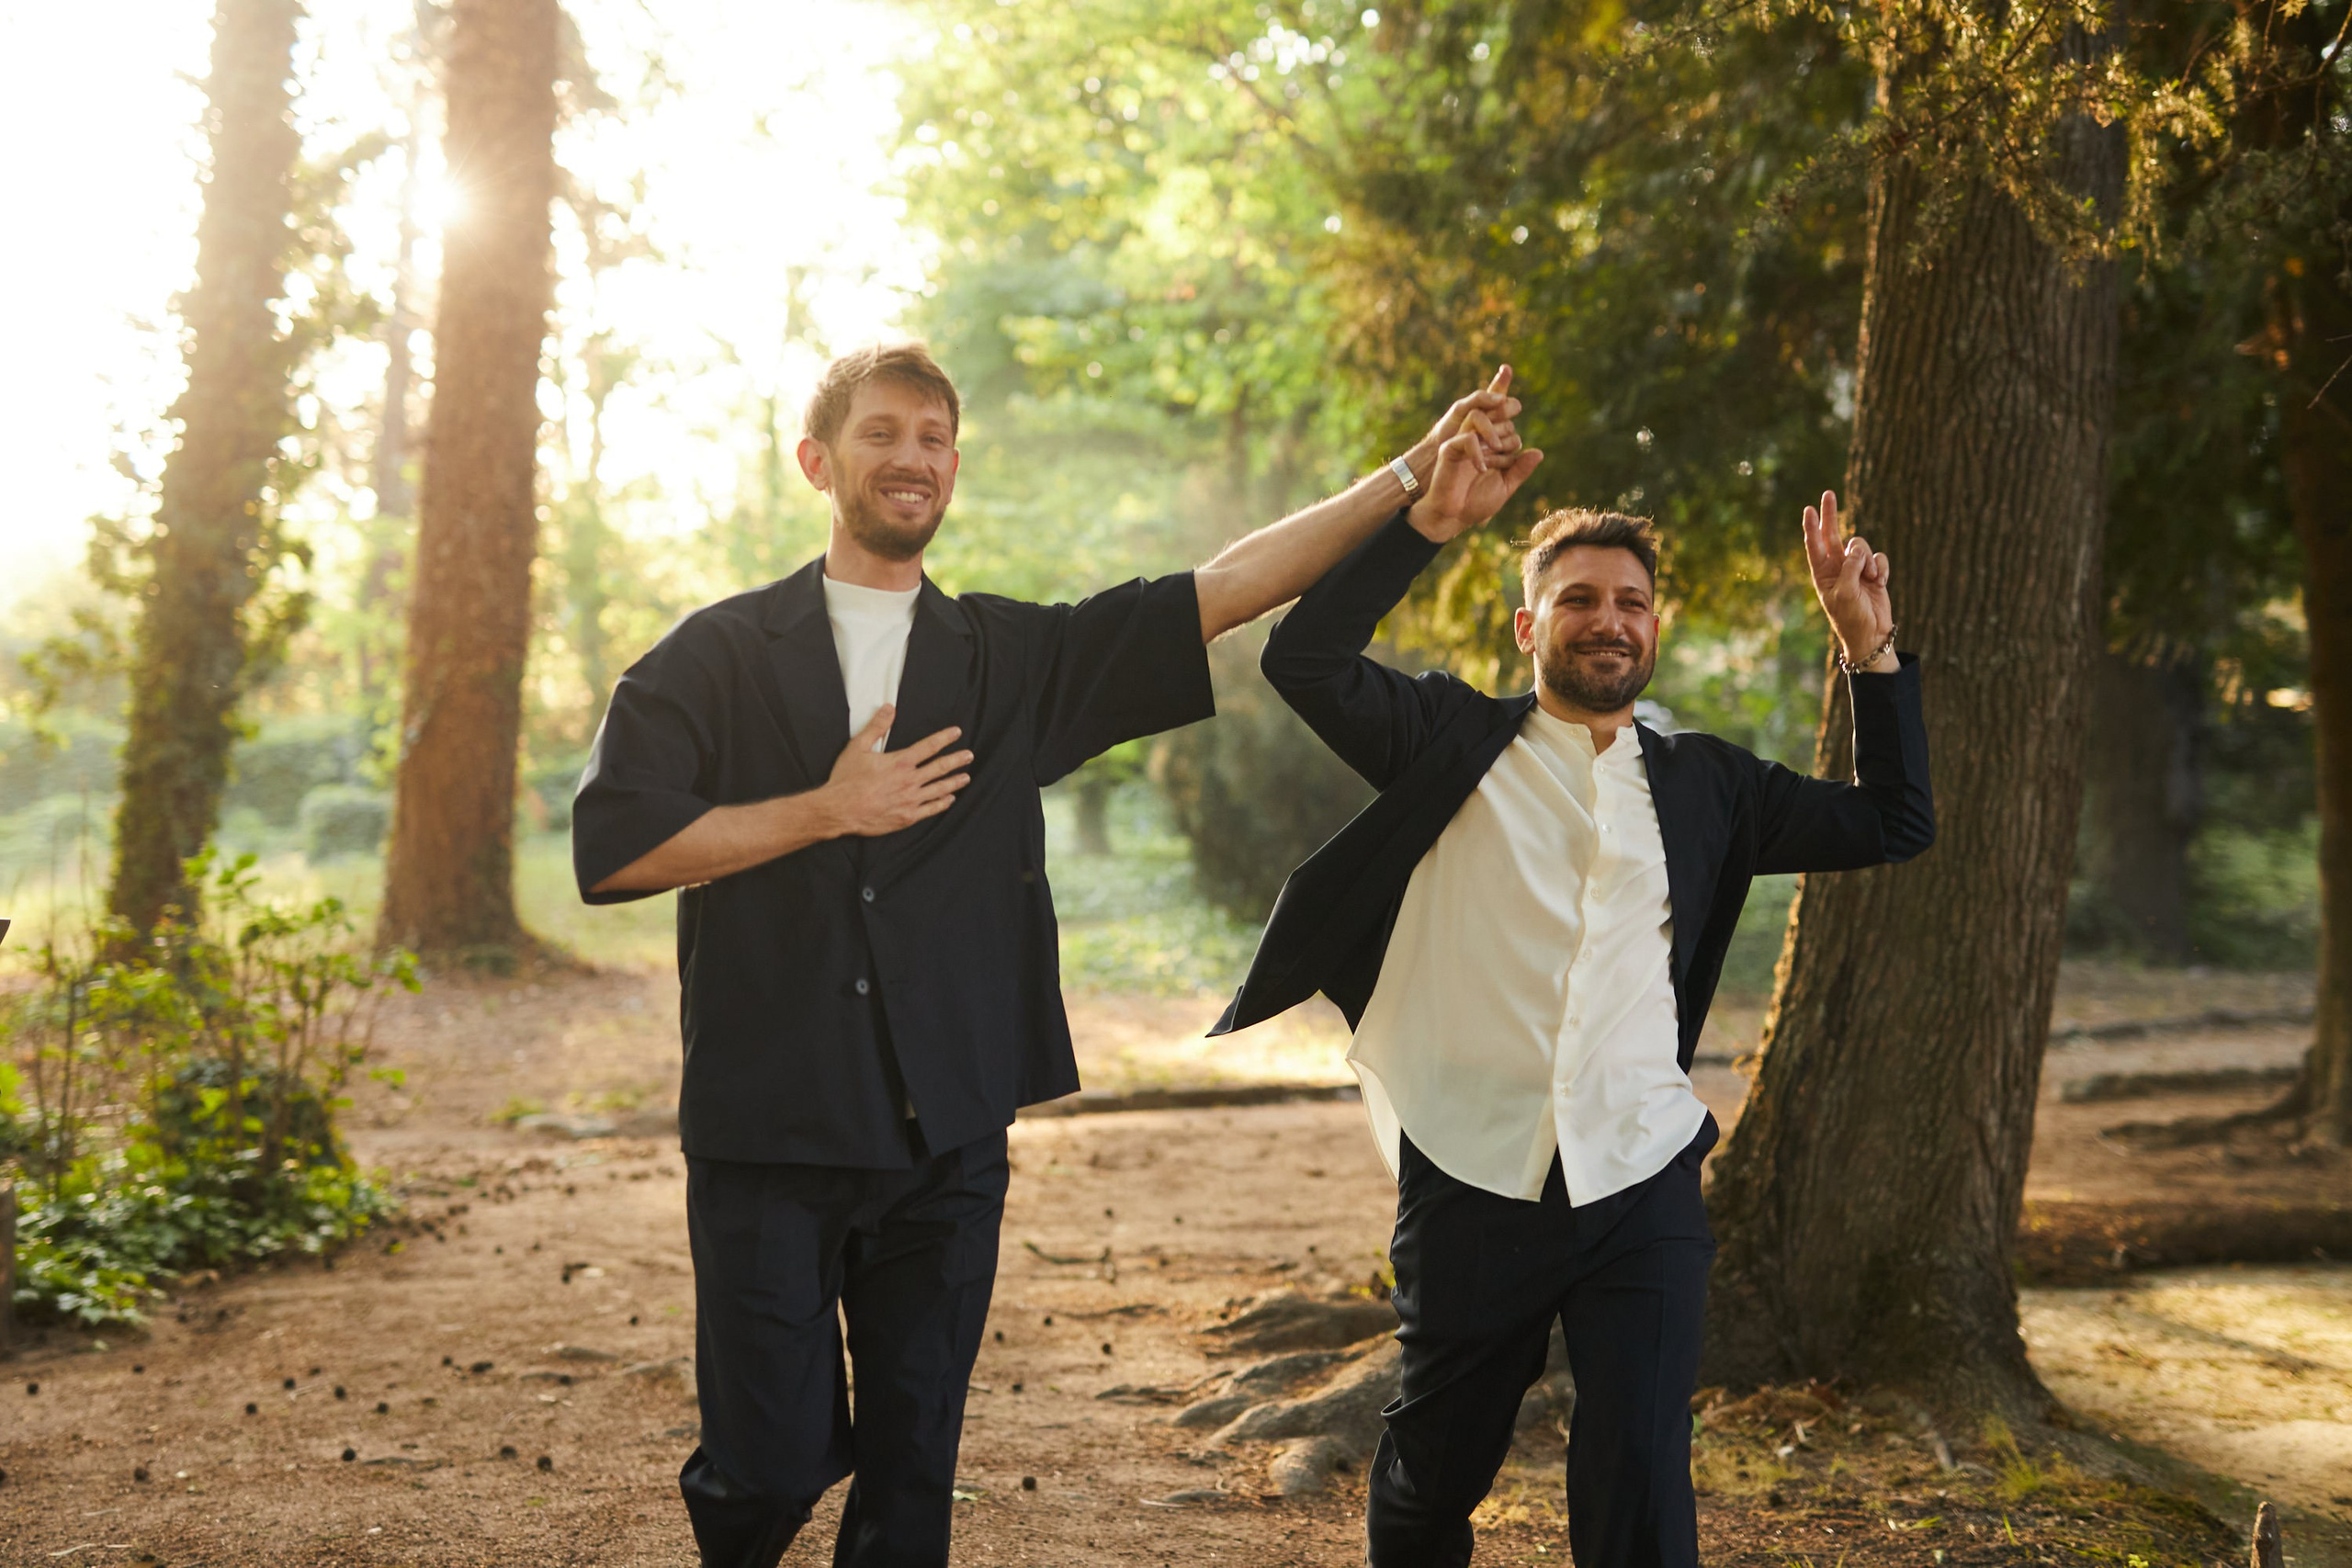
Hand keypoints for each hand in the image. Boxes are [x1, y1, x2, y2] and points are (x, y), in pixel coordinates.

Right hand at [821, 707, 971, 834]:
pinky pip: (930, 809)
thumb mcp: (858, 747)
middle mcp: (910, 781)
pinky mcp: (907, 816)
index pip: (929, 746)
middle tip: (969, 755)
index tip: (956, 733)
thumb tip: (889, 709)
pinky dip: (942, 803)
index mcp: (900, 762)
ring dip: (954, 782)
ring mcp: (910, 800)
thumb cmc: (847, 780)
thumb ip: (876, 727)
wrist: (840, 810)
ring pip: (939, 789)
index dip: (945, 738)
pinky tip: (949, 799)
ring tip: (965, 777)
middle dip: (956, 760)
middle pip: (940, 768)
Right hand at [1407, 364, 1544, 543]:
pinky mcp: (1449, 449)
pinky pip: (1468, 439)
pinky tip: (1482, 470)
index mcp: (1488, 441)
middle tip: (1503, 455)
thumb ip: (1520, 470)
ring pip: (1480, 417)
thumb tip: (1539, 452)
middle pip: (1496, 411)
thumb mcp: (1505, 486)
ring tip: (1497, 452)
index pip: (1498, 410)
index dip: (1502, 388)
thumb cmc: (1474, 503)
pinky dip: (1479, 454)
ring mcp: (1461, 440)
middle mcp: (1475, 436)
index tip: (1506, 368)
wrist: (1452, 517)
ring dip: (1494, 434)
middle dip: (1508, 433)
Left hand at [1802, 490, 1895, 669]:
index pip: (1815, 545)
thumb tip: (1856, 548)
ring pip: (1861, 546)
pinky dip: (1881, 567)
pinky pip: (1879, 558)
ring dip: (1867, 559)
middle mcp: (1837, 567)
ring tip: (1870, 578)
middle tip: (1828, 494)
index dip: (1811, 527)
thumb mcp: (1844, 593)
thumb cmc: (1851, 618)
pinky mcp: (1874, 572)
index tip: (1808, 508)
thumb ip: (1848, 568)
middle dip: (1831, 514)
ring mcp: (1856, 568)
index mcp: (1822, 573)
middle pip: (1833, 535)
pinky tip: (1880, 582)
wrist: (1871, 634)